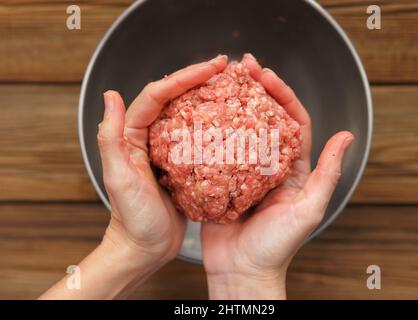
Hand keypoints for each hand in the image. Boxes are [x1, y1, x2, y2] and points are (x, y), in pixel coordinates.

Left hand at [99, 54, 228, 265]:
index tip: (210, 67)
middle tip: (223, 67)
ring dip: (206, 97)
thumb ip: (111, 138)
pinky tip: (230, 122)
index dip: (183, 77)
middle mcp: (149, 138)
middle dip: (197, 78)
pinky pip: (198, 137)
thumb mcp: (119, 179)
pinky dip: (213, 125)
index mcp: (132, 136)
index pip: (157, 95)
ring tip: (229, 86)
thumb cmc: (132, 220)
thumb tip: (111, 95)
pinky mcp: (182, 164)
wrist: (144, 249)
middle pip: (173, 97)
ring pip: (188, 114)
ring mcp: (167, 150)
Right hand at [201, 54, 353, 298]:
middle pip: (263, 118)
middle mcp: (269, 165)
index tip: (265, 74)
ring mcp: (243, 171)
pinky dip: (211, 132)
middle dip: (254, 90)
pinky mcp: (221, 180)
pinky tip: (201, 117)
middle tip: (241, 66)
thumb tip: (347, 136)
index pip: (291, 121)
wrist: (241, 271)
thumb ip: (326, 174)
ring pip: (239, 130)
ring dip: (231, 106)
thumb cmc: (277, 247)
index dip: (282, 94)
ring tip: (219, 83)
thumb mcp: (309, 209)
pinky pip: (217, 151)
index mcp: (293, 168)